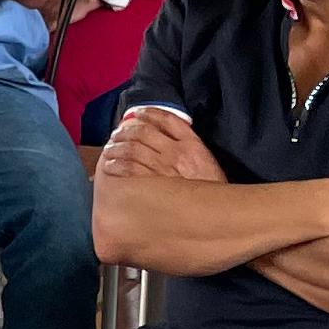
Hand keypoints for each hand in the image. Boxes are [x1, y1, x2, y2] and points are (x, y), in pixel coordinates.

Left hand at [101, 108, 221, 184]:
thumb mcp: (207, 161)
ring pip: (133, 149)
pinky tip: (110, 166)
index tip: (136, 114)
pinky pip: (130, 170)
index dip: (147, 113)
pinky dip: (117, 165)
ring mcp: (166, 169)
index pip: (166, 119)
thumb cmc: (211, 189)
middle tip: (116, 134)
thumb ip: (189, 145)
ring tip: (109, 150)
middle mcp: (178, 153)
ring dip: (117, 147)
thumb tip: (165, 134)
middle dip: (125, 131)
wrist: (218, 214)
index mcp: (192, 144)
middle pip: (143, 132)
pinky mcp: (156, 186)